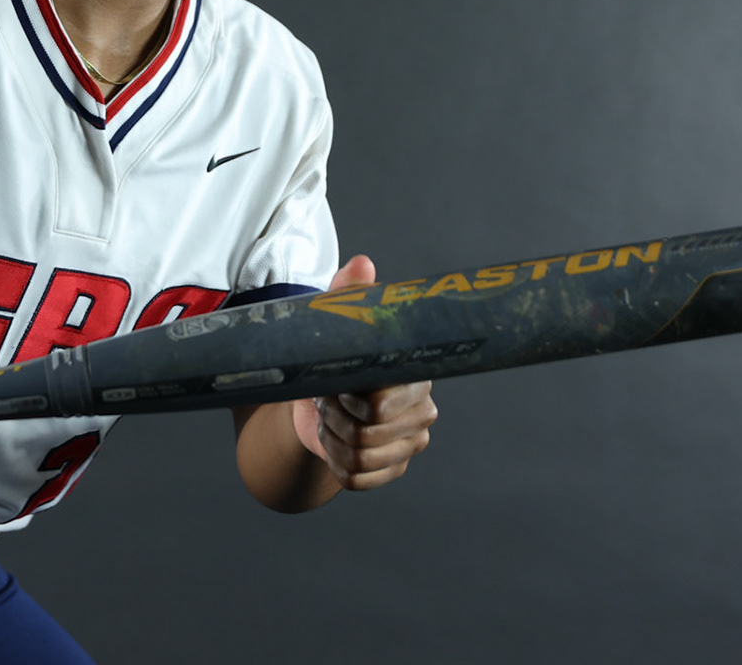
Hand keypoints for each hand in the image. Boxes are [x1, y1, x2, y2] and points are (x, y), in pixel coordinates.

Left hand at [291, 255, 438, 490]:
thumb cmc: (335, 353)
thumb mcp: (337, 321)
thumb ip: (349, 293)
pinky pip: (357, 478)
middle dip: (336, 416)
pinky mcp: (393, 469)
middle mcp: (422, 413)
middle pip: (367, 435)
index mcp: (414, 376)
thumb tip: (362, 264)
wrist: (319, 397)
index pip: (380, 404)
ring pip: (360, 458)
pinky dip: (335, 463)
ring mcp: (409, 445)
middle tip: (330, 397)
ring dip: (332, 439)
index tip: (339, 381)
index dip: (349, 397)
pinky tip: (334, 442)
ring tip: (331, 416)